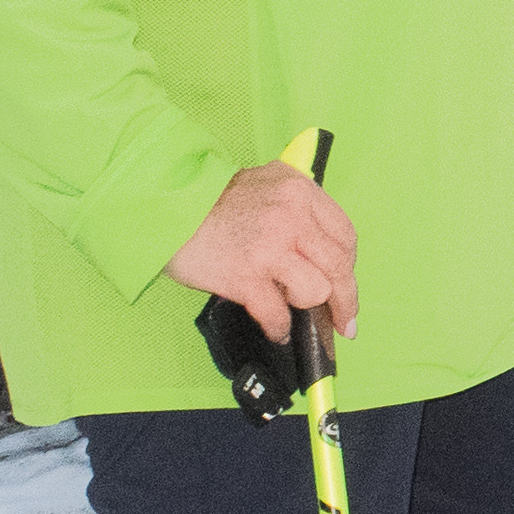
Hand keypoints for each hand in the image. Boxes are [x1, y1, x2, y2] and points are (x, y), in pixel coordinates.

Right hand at [168, 158, 358, 344]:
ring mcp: (269, 246)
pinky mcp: (246, 275)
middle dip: (344, 300)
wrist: (164, 210)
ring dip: (302, 303)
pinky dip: (279, 327)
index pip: (345, 234)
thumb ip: (296, 209)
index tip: (347, 287)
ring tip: (283, 299)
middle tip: (343, 322)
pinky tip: (274, 327)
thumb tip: (320, 252)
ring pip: (316, 290)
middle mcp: (290, 215)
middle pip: (339, 265)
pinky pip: (278, 314)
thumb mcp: (263, 186)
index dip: (349, 267)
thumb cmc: (209, 202)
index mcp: (298, 190)